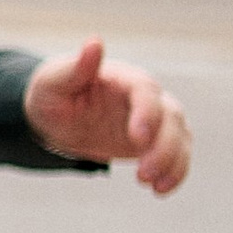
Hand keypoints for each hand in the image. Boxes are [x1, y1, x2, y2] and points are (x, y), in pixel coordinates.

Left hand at [24, 37, 192, 193]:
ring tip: (154, 186)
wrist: (55, 116)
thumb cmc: (52, 93)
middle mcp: (146, 97)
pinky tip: (160, 191)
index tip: (138, 139)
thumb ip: (76, 67)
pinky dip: (175, 172)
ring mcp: (154, 119)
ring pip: (180, 137)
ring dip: (173, 162)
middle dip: (163, 147)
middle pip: (170, 116)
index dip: (147, 113)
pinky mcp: (155, 142)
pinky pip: (177, 155)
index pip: (145, 91)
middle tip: (143, 175)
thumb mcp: (54, 82)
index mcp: (124, 78)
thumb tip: (94, 42)